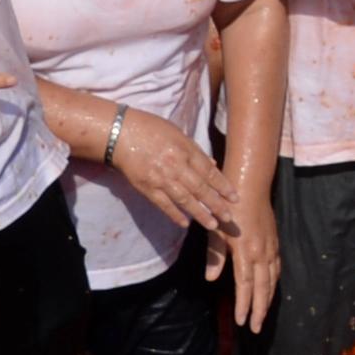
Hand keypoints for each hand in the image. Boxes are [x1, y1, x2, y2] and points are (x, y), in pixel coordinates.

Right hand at [104, 106, 236, 232]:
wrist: (119, 133)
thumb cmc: (151, 129)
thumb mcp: (178, 133)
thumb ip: (195, 151)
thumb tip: (213, 165)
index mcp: (185, 150)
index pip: (209, 172)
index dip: (223, 186)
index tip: (234, 198)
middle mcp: (175, 166)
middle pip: (200, 188)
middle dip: (216, 204)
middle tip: (229, 217)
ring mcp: (160, 178)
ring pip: (184, 200)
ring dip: (200, 213)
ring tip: (213, 225)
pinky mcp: (146, 187)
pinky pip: (163, 204)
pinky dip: (174, 215)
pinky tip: (185, 223)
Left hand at [209, 186, 278, 331]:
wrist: (250, 184)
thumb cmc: (228, 207)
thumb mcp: (216, 231)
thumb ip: (215, 256)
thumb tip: (211, 280)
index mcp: (245, 251)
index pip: (246, 285)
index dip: (244, 305)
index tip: (242, 322)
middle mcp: (261, 252)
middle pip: (263, 287)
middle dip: (260, 310)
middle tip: (256, 329)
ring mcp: (270, 247)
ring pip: (272, 279)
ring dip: (268, 299)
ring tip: (263, 315)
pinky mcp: (274, 241)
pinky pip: (276, 267)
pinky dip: (274, 282)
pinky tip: (271, 289)